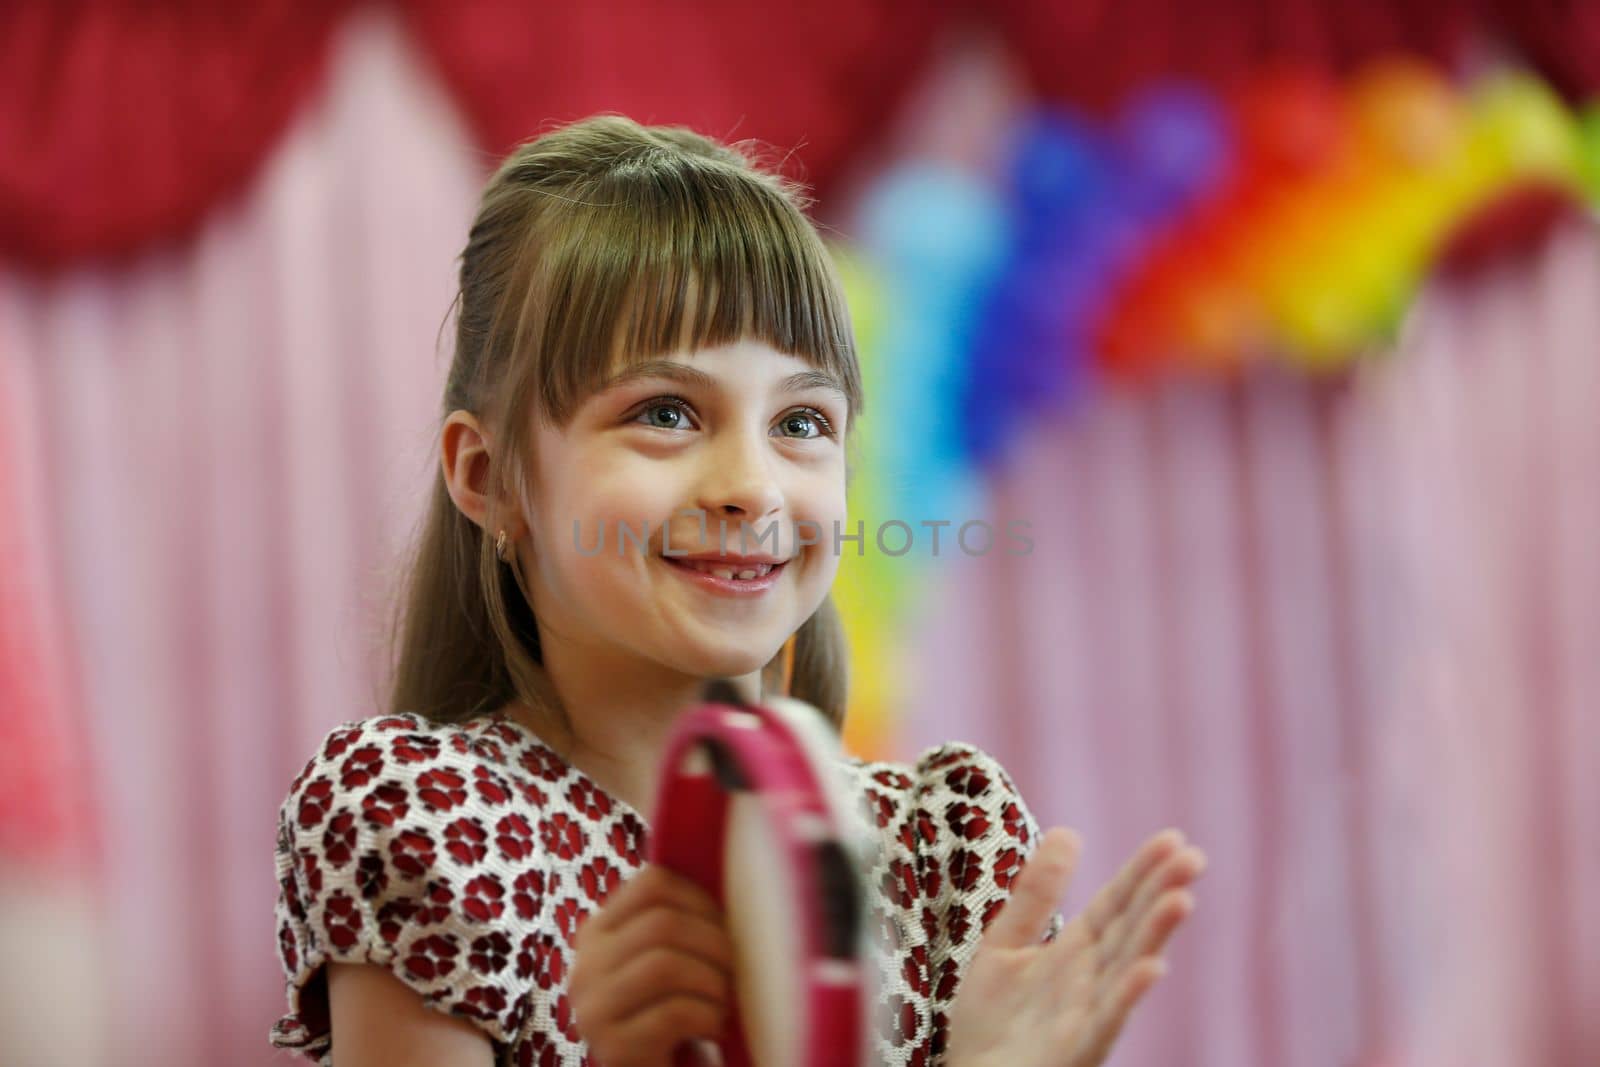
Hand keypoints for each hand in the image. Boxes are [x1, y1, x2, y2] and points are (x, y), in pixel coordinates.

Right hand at [569, 864, 734, 1066]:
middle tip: (733, 970)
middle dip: (714, 944)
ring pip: (664, 965)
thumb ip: (679, 922)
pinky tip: (713, 1029)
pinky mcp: (612, 1048)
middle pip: (662, 924)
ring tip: (722, 1002)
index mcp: (598, 932)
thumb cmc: (671, 1013)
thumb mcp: (666, 959)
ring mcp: (593, 1009)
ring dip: (712, 983)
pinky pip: (673, 1013)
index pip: (651, 884)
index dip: (699, 898)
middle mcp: (585, 966)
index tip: (723, 923)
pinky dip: (708, 1017)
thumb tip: (728, 875)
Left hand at [944, 827, 1204, 1066]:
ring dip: (1154, 937)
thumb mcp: (1006, 944)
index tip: (1173, 838)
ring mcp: (1087, 1016)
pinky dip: (1128, 995)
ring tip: (1180, 900)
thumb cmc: (991, 1024)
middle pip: (1130, 931)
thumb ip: (1036, 895)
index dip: (1142, 872)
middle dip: (1160, 895)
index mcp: (1076, 952)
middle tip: (1193, 859)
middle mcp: (1090, 980)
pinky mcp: (1075, 1051)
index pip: (1116, 904)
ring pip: (1127, 971)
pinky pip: (1107, 1022)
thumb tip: (1069, 831)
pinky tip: (1152, 969)